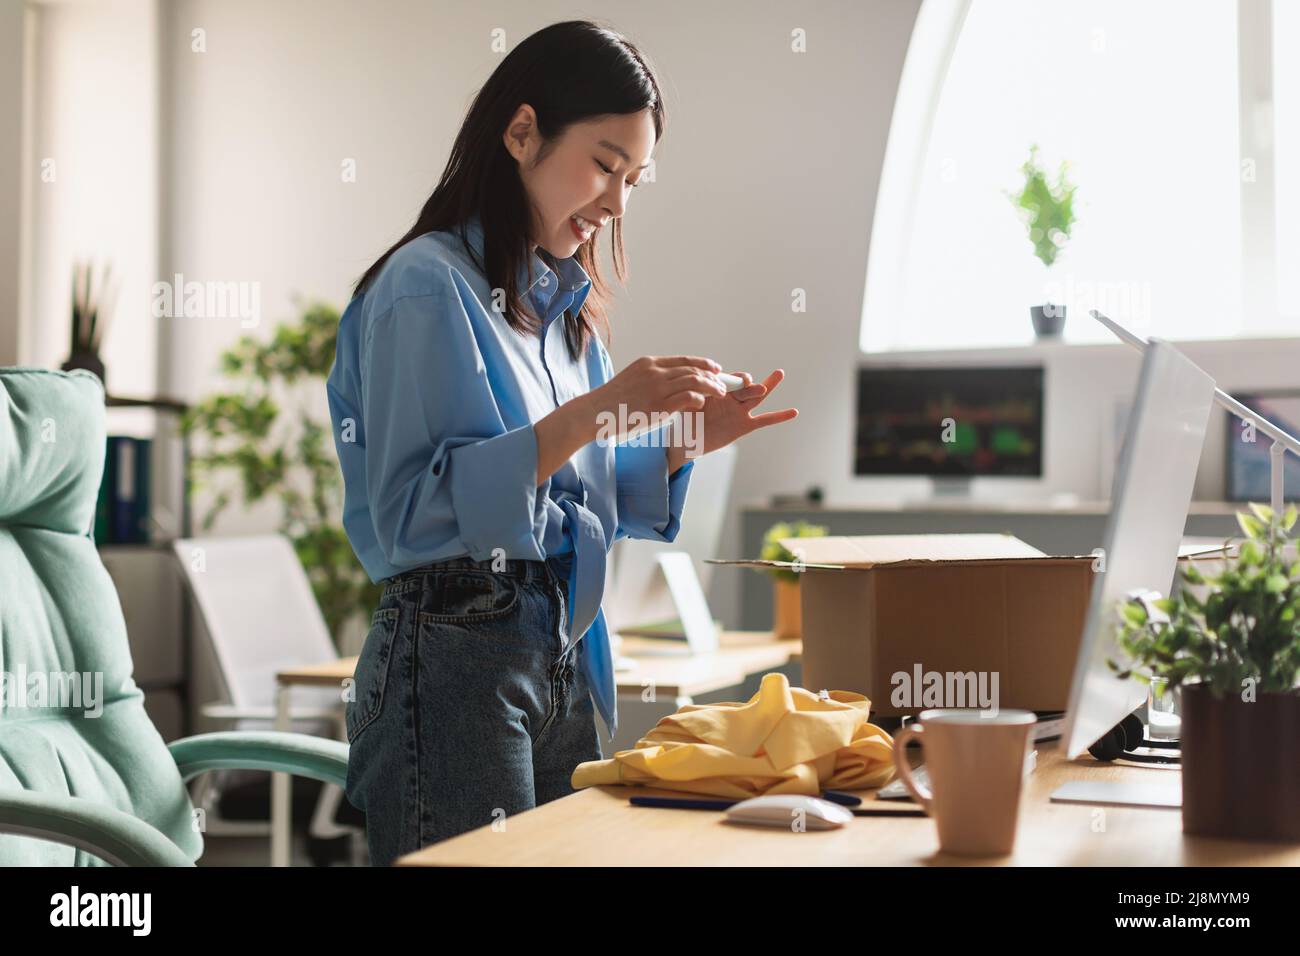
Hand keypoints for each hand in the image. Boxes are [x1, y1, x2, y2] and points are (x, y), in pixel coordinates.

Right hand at [587, 355, 727, 443]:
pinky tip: (703, 403)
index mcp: (649, 364)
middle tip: (724, 383)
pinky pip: (688, 397)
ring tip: (721, 393)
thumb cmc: (613, 401)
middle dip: (713, 376)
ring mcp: (657, 388)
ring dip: (711, 386)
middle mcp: (655, 372)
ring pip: (694, 380)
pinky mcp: (658, 405)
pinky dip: (699, 398)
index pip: (684, 360)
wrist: (595, 412)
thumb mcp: (632, 380)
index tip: (715, 368)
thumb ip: (652, 379)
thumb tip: (670, 384)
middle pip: (693, 369)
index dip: (703, 363)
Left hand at [696, 369, 797, 454]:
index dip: (731, 379)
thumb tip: (694, 388)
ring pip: (756, 397)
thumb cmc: (686, 420)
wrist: (687, 440)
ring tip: (779, 373)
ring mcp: (739, 411)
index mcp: (718, 389)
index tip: (726, 384)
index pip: (730, 379)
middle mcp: (731, 398)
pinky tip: (794, 412)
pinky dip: (779, 416)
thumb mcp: (687, 404)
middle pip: (745, 386)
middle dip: (748, 383)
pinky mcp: (745, 426)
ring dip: (767, 385)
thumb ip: (693, 395)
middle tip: (748, 383)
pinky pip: (765, 420)